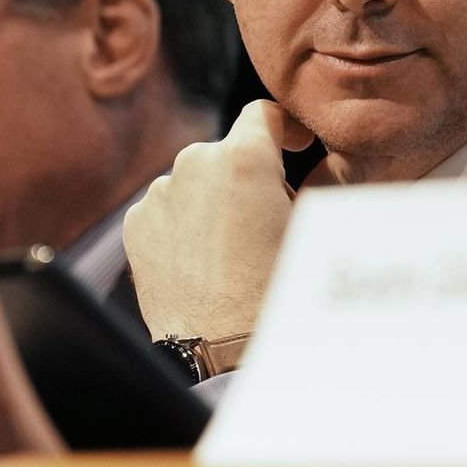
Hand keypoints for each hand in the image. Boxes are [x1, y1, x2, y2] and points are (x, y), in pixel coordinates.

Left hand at [124, 100, 313, 341]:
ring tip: (234, 246)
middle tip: (270, 216)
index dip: (286, 127)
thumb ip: (323, 178)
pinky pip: (168, 208)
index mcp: (242, 157)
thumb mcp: (314, 228)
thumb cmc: (278, 290)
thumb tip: (331, 159)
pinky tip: (205, 258)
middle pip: (228, 151)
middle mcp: (192, 164)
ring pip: (195, 181)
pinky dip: (186, 222)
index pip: (264, 113)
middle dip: (250, 174)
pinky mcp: (135, 226)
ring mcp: (158, 195)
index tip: (297, 147)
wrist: (222, 353)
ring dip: (215, 198)